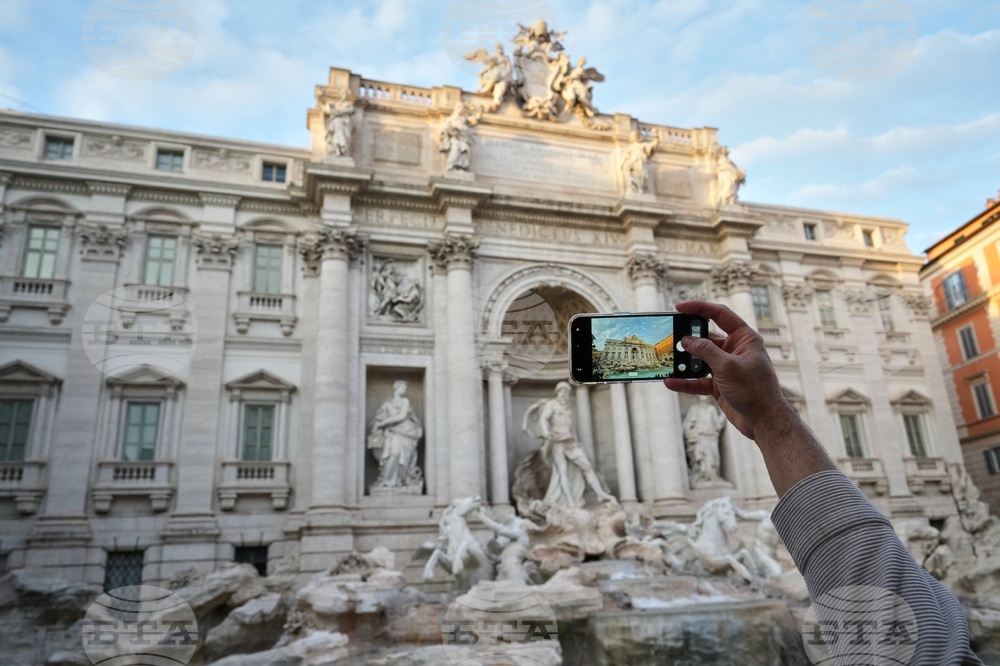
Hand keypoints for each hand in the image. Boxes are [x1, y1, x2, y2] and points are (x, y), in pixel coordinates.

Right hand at [663, 300, 793, 441]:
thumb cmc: (755, 390)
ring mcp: (726, 367)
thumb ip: (705, 351)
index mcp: (744, 338)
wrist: (764, 422)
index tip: (679, 307)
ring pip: (699, 360)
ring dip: (684, 362)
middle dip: (688, 338)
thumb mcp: (727, 366)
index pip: (720, 315)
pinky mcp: (719, 384)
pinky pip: (698, 380)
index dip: (699, 308)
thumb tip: (686, 340)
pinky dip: (685, 381)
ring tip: (668, 362)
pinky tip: (671, 382)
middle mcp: (735, 350)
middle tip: (670, 336)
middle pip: (706, 337)